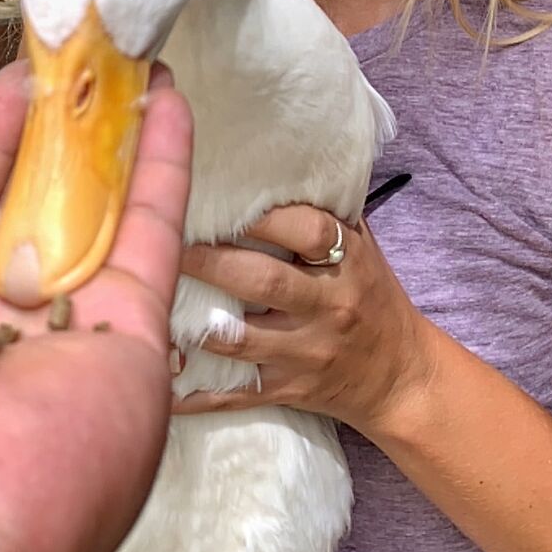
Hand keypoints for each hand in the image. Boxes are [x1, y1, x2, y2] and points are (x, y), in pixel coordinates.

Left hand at [173, 204, 434, 440]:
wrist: (401, 377)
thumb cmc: (372, 296)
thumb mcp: (363, 247)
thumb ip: (324, 211)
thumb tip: (278, 157)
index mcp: (348, 262)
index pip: (307, 230)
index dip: (261, 215)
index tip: (219, 197)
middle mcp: (329, 306)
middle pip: (265, 281)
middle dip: (211, 261)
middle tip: (167, 241)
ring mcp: (307, 353)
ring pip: (243, 340)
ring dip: (195, 322)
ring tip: (151, 299)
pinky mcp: (288, 391)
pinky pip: (236, 393)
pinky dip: (195, 394)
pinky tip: (157, 383)